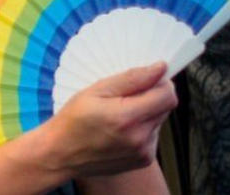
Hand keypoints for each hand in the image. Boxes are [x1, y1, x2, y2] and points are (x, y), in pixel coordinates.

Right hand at [41, 63, 176, 177]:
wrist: (61, 154)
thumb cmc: (73, 120)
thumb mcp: (96, 91)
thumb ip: (132, 79)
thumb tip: (160, 68)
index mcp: (127, 117)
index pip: (168, 95)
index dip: (160, 83)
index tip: (147, 80)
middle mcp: (139, 138)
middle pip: (165, 107)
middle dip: (151, 97)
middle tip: (124, 98)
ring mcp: (143, 152)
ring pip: (159, 121)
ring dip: (146, 113)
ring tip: (118, 116)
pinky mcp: (143, 160)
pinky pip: (153, 136)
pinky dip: (142, 129)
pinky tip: (121, 130)